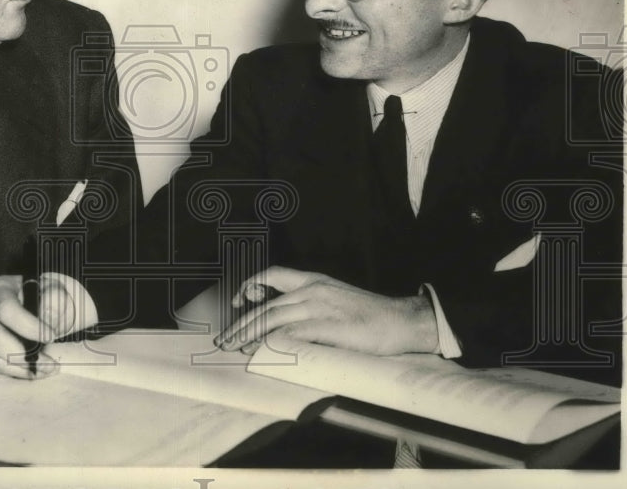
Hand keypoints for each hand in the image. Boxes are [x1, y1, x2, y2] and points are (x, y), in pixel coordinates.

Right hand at [0, 275, 75, 378]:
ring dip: (21, 370)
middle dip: (24, 356)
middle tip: (49, 363)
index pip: (6, 309)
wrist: (32, 308)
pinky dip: (8, 376)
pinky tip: (26, 371)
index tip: (51, 336)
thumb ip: (54, 300)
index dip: (28, 326)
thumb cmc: (41, 299)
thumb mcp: (52, 291)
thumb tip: (47, 319)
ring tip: (45, 370)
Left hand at [216, 266, 438, 355]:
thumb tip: (284, 322)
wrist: (402, 320)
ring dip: (251, 335)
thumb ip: (311, 305)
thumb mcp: (336, 299)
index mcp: (314, 281)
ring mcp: (320, 307)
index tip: (239, 300)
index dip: (251, 285)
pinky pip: (294, 334)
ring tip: (236, 348)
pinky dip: (274, 343)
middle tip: (225, 339)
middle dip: (242, 323)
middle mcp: (313, 290)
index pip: (273, 274)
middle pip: (267, 305)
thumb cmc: (370, 315)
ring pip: (274, 319)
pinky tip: (263, 352)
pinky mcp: (329, 326)